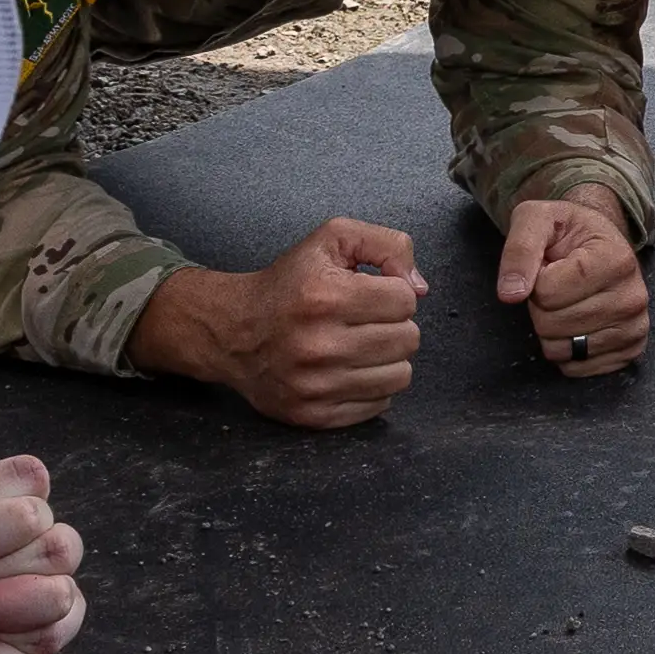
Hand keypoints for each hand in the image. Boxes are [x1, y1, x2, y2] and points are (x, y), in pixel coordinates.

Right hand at [134, 219, 426, 427]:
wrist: (234, 332)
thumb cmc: (289, 283)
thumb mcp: (332, 239)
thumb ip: (387, 245)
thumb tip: (420, 288)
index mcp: (326, 296)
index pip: (405, 301)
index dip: (394, 293)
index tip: (371, 294)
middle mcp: (320, 344)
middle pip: (408, 339)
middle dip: (393, 325)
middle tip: (365, 320)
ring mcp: (316, 385)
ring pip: (400, 376)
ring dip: (387, 358)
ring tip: (361, 345)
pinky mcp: (313, 415)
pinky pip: (378, 405)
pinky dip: (372, 387)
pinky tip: (350, 369)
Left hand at [499, 192, 650, 375]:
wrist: (599, 242)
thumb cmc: (567, 231)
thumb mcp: (537, 220)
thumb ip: (519, 250)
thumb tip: (510, 294)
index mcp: (616, 260)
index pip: (546, 292)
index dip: (536, 279)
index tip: (551, 264)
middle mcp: (633, 297)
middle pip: (551, 324)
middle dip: (542, 306)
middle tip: (558, 285)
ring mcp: (634, 328)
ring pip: (561, 350)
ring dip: (552, 329)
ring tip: (568, 301)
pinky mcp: (630, 351)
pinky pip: (575, 368)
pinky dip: (566, 350)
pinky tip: (578, 323)